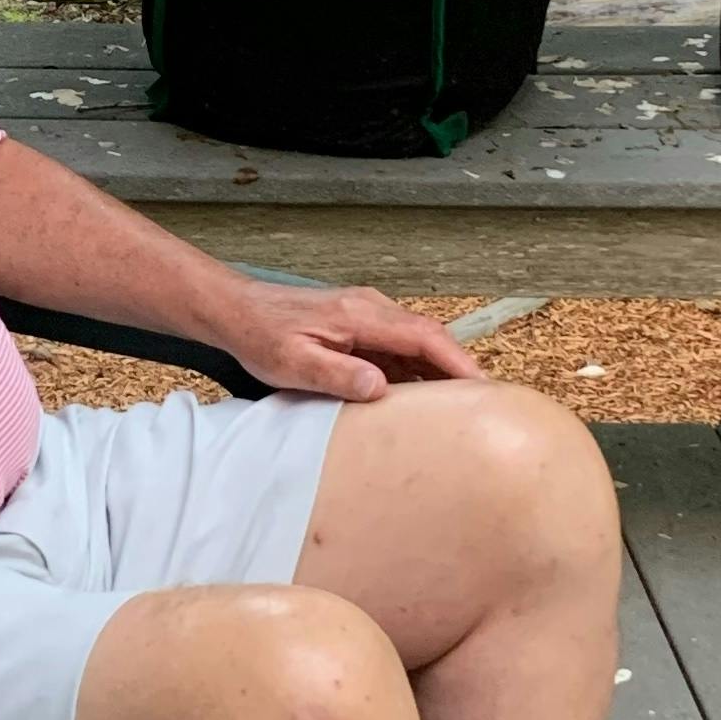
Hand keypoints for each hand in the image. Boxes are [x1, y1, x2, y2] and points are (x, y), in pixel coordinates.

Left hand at [220, 280, 482, 401]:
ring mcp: (368, 315)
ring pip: (417, 343)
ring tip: (460, 411)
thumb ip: (337, 374)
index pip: (425, 337)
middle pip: (430, 338)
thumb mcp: (293, 362)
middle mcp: (372, 308)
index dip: (458, 363)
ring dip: (439, 372)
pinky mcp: (360, 326)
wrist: (237, 311)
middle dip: (459, 370)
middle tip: (483, 408)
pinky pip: (399, 348)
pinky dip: (416, 371)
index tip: (483, 389)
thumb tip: (381, 387)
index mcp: (361, 315)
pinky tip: (419, 400)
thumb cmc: (261, 336)